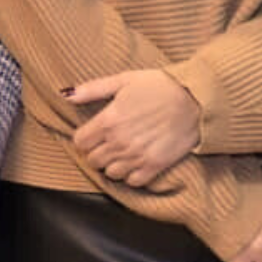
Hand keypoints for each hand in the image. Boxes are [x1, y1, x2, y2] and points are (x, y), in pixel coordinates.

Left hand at [66, 69, 200, 186]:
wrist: (195, 99)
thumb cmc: (159, 86)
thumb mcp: (123, 80)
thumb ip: (92, 89)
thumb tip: (66, 94)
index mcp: (109, 120)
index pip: (80, 142)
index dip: (85, 138)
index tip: (93, 134)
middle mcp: (119, 141)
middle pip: (93, 160)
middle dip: (96, 152)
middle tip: (108, 143)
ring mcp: (137, 156)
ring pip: (110, 173)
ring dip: (112, 165)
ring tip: (122, 153)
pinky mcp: (155, 166)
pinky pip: (132, 182)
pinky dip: (131, 175)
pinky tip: (136, 162)